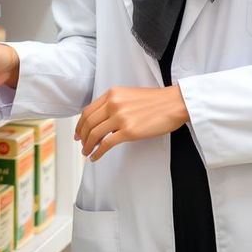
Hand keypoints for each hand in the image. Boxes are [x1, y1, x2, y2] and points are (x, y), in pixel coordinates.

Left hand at [74, 85, 188, 161]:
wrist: (173, 103)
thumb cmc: (155, 101)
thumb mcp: (129, 95)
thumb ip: (114, 104)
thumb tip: (102, 121)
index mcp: (112, 94)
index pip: (88, 111)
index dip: (80, 124)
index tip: (78, 133)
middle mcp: (113, 104)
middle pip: (88, 123)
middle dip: (82, 136)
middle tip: (81, 144)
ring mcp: (120, 117)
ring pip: (94, 134)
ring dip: (88, 146)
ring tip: (87, 152)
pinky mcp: (129, 131)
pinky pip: (106, 144)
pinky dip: (98, 152)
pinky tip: (96, 157)